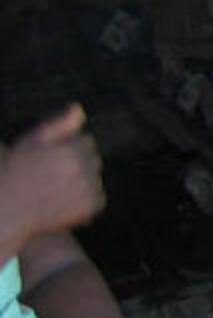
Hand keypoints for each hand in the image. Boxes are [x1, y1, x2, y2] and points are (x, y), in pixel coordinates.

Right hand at [0, 105, 101, 238]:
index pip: (86, 142)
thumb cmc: (15, 172)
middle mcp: (81, 169)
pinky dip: (86, 201)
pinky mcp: (90, 206)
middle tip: (51, 178)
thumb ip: (59, 125)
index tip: (50, 161)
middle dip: (77, 165)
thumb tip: (78, 108)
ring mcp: (87, 188)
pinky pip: (98, 198)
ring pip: (95, 179)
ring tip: (55, 191)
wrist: (5, 209)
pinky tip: (64, 203)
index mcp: (70, 150)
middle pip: (93, 160)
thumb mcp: (32, 142)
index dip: (67, 151)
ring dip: (82, 183)